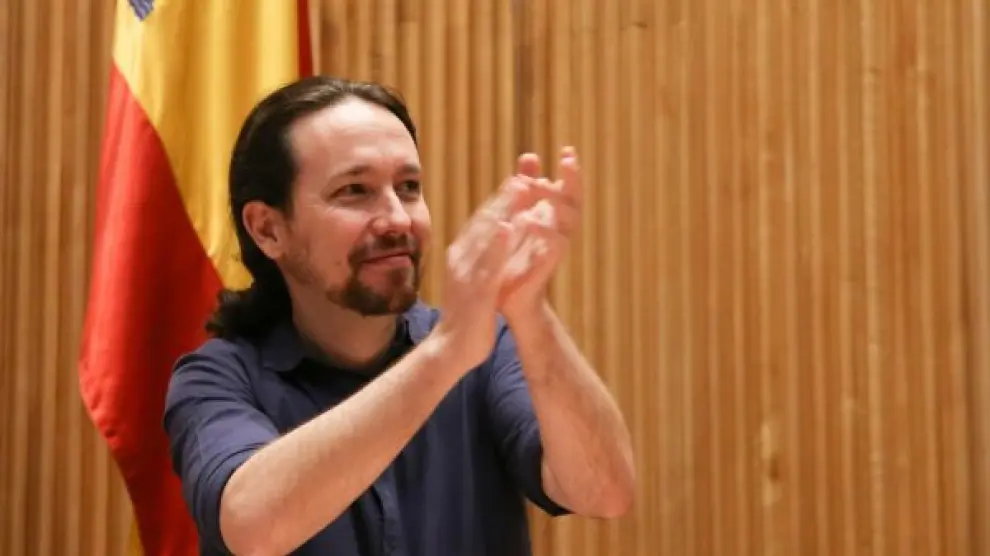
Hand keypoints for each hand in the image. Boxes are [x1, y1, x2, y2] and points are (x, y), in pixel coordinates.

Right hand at [434, 176, 538, 369]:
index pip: (481, 222)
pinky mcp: (474, 290)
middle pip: (484, 221)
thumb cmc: (465, 315)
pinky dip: (499, 243)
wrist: (449, 349)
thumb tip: (493, 241)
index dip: (500, 200)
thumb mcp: (472, 281)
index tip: (517, 181)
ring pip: (487, 235)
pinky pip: (489, 262)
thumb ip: (481, 260)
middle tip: (523, 175)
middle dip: (504, 197)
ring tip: (522, 189)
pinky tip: (511, 227)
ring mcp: (466, 273)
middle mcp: (461, 259)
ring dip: (505, 210)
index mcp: (460, 255)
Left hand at [499, 147, 583, 321]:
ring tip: (536, 182)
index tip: (567, 150)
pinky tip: (530, 218)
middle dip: (573, 179)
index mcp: (555, 217)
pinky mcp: (546, 266)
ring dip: (554, 200)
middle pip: (575, 200)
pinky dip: (544, 231)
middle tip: (567, 158)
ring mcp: (556, 248)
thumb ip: (525, 187)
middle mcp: (561, 230)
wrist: (511, 297)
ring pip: (567, 220)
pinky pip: (553, 246)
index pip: (569, 190)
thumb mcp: (519, 214)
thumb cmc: (516, 254)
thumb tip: (529, 155)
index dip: (571, 171)